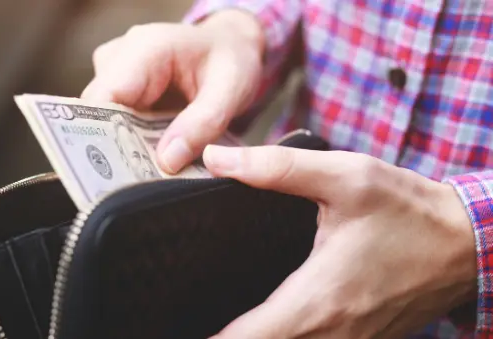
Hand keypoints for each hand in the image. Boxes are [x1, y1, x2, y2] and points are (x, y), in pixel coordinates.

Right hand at [81, 10, 265, 172]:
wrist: (230, 44)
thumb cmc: (231, 60)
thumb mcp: (231, 90)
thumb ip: (202, 124)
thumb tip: (167, 161)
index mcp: (146, 48)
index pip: (104, 95)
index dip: (103, 133)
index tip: (120, 169)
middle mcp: (120, 54)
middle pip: (97, 110)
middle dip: (116, 145)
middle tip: (142, 177)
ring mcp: (113, 69)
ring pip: (101, 118)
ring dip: (123, 144)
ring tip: (152, 167)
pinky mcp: (116, 85)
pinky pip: (112, 119)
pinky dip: (129, 139)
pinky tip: (151, 152)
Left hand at [202, 145, 477, 337]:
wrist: (469, 243)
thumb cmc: (410, 211)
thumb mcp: (346, 177)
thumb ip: (277, 167)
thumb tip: (216, 159)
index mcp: (317, 300)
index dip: (209, 337)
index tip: (176, 321)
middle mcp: (329, 333)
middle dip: (222, 337)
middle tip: (183, 318)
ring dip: (249, 338)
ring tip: (213, 320)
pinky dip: (278, 337)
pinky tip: (260, 322)